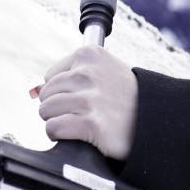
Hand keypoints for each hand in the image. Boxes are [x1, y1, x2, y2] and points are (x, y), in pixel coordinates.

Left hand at [37, 46, 137, 160]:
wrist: (156, 118)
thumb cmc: (128, 97)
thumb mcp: (105, 72)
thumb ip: (71, 75)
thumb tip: (33, 91)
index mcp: (90, 55)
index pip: (51, 76)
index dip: (65, 90)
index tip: (86, 96)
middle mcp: (88, 73)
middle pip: (46, 94)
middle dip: (60, 106)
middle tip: (85, 111)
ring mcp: (89, 98)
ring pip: (46, 111)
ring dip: (60, 120)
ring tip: (83, 121)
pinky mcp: (90, 123)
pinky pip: (53, 128)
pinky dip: (61, 135)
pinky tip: (80, 133)